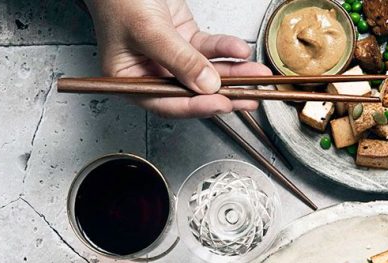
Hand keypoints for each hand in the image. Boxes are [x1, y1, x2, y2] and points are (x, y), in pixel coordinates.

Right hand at [86, 0, 271, 117]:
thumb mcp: (149, 31)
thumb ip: (178, 59)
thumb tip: (206, 85)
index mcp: (131, 79)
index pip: (167, 102)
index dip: (196, 106)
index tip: (221, 104)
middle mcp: (151, 71)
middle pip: (192, 91)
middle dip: (223, 93)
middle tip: (248, 97)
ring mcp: (170, 56)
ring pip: (206, 71)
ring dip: (233, 73)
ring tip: (256, 75)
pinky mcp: (185, 39)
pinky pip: (209, 48)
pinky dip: (226, 49)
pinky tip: (240, 50)